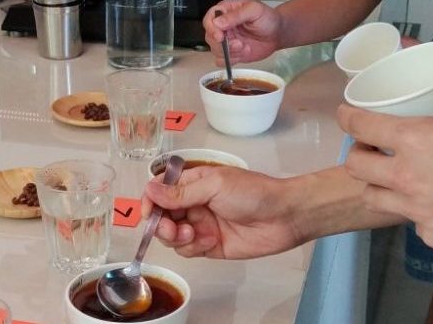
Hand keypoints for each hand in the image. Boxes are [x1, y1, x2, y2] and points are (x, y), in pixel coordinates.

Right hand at [141, 165, 303, 258]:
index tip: (149, 213)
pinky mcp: (209, 246)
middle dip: (161, 224)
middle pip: (162, 216)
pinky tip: (207, 241)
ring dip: (176, 237)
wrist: (284, 216)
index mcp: (193, 183)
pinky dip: (191, 247)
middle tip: (171, 229)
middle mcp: (193, 204)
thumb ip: (181, 193)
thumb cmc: (252, 192)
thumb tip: (149, 189)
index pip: (160, 190)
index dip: (150, 201)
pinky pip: (187, 250)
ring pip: (172, 236)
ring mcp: (200, 226)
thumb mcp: (214, 186)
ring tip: (193, 234)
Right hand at [202, 0, 282, 65]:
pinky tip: (242, 54)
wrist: (277, 34)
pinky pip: (220, 61)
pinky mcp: (231, 53)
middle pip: (210, 36)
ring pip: (214, 50)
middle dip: (222, 44)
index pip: (209, 19)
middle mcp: (222, 27)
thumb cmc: (267, 18)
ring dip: (229, 52)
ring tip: (245, 47)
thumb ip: (236, 15)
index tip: (220, 36)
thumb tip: (217, 23)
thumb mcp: (254, 10)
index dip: (212, 29)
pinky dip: (230, 60)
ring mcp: (226, 41)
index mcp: (225, 11)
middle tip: (239, 44)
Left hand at [338, 60, 432, 256]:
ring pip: (373, 199)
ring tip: (389, 177)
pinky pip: (412, 223)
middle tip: (370, 147)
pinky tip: (430, 202)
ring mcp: (418, 211)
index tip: (345, 113)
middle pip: (354, 166)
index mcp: (416, 141)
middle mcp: (407, 178)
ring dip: (376, 185)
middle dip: (356, 153)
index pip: (360, 126)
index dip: (347, 116)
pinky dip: (415, 211)